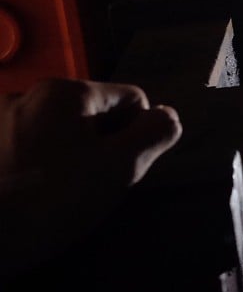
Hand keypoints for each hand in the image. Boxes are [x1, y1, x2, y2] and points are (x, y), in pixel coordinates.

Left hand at [0, 78, 181, 276]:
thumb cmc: (53, 200)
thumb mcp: (119, 168)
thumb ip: (154, 134)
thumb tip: (167, 116)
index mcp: (64, 91)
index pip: (130, 99)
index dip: (137, 134)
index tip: (119, 169)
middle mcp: (27, 93)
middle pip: (92, 112)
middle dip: (101, 143)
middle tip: (90, 184)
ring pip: (60, 129)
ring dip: (69, 153)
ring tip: (58, 192)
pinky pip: (30, 144)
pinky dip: (39, 162)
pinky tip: (33, 192)